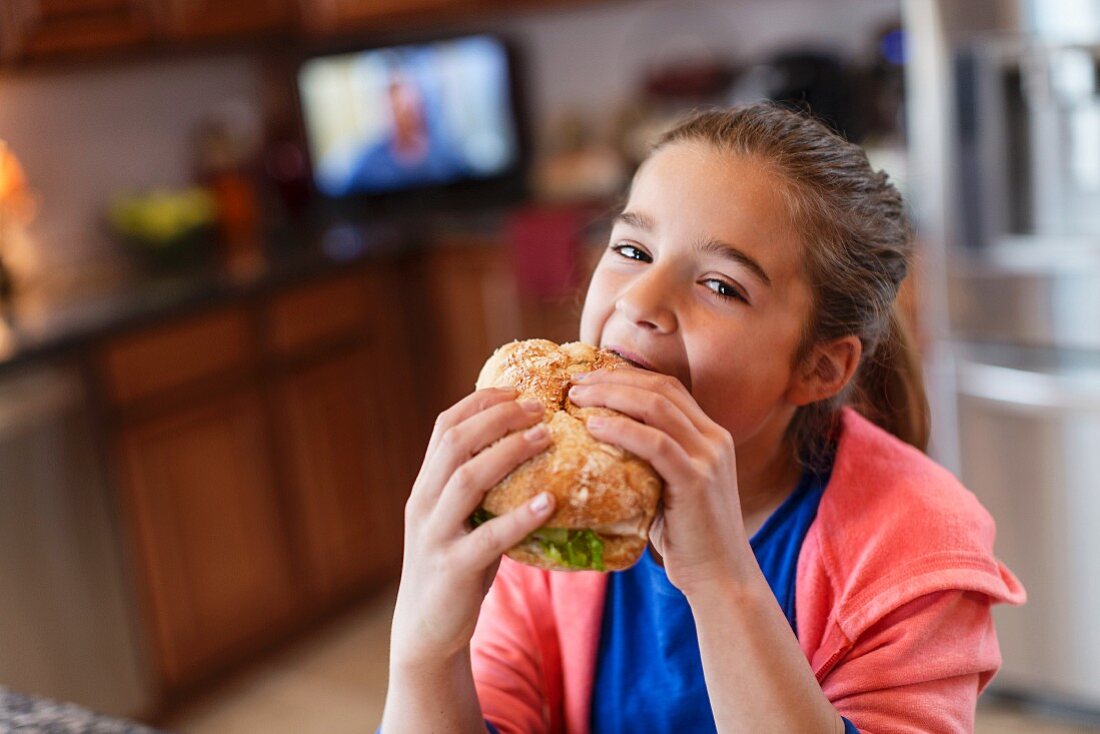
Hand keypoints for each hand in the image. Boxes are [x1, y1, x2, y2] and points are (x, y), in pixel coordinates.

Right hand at [390, 387, 556, 669]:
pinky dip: (520, 517)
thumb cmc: (456, 566)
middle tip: (539, 406)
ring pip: (468, 480)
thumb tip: (530, 448)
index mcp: (426, 486)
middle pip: (456, 443)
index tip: (516, 389)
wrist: (426, 630)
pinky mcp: (452, 568)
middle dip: (497, 418)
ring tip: (546, 436)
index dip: (479, 403)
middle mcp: (424, 503)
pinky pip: (489, 537)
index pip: (445, 428)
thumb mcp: (460, 518)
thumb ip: (481, 487)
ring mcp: (435, 535)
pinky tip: (549, 501)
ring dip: (509, 452)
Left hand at [568, 368, 753, 593]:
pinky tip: (593, 426)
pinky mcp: (696, 481)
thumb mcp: (671, 488)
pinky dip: (621, 429)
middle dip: (613, 379)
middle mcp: (714, 439)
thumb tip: (600, 443)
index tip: (589, 378)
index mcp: (711, 435)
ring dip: (611, 396)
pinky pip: (655, 443)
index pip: (668, 387)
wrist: (720, 577)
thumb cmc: (687, 538)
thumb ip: (651, 462)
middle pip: (660, 389)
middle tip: (575, 383)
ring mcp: (708, 458)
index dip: (626, 376)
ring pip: (657, 407)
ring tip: (576, 398)